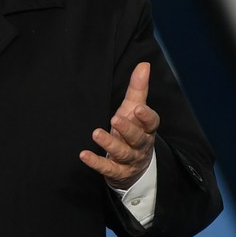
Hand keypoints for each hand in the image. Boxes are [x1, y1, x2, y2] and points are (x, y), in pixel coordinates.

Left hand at [79, 62, 159, 188]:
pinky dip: (96, 162)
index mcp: (146, 129)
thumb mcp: (134, 110)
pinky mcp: (116, 172)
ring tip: (96, 133)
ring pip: (122, 153)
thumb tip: (144, 64)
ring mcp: (129, 160)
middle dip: (128, 129)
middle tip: (115, 119)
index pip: (151, 123)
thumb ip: (138, 88)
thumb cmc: (133, 131)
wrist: (134, 167)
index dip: (146, 117)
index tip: (138, 108)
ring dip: (110, 143)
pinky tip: (84, 155)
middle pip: (137, 138)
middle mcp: (140, 145)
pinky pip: (107, 168)